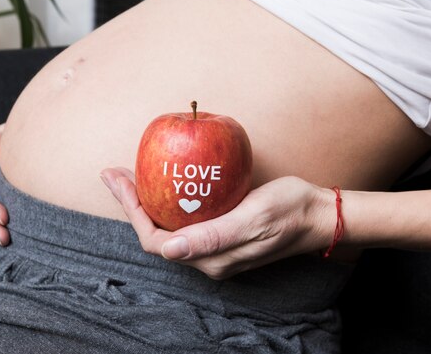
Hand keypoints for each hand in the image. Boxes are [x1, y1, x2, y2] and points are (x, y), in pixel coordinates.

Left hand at [100, 167, 335, 279]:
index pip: (156, 240)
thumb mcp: (253, 219)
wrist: (317, 214)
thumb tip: (169, 250)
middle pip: (156, 234)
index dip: (133, 211)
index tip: (119, 179)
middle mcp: (208, 257)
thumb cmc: (289, 211)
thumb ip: (213, 237)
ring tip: (131, 174)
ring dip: (147, 200)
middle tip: (114, 172)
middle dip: (132, 203)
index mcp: (211, 258)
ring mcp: (215, 246)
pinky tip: (165, 180)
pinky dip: (168, 199)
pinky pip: (185, 218)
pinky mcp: (222, 231)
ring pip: (169, 226)